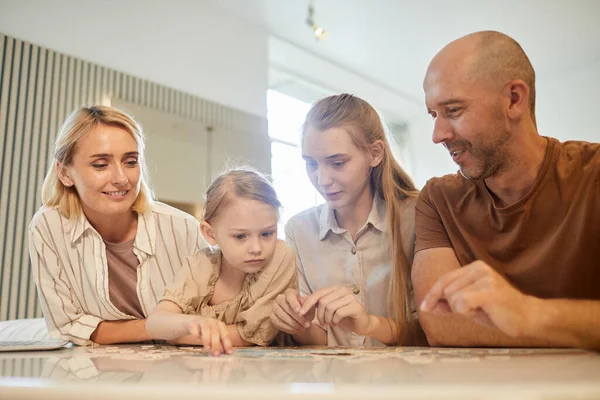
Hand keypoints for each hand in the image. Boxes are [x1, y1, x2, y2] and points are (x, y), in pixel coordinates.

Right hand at [186, 316, 232, 355]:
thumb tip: (223, 353)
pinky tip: (197, 339)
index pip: (225, 334)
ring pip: (206, 328)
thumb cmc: (204, 331)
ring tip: (207, 348)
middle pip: (216, 331)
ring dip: (207, 339)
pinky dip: (196, 334)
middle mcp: (212, 322)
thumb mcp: (212, 336)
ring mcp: (202, 321)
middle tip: (216, 354)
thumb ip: (218, 344)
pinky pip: (195, 328)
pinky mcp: (192, 322)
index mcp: (219, 325)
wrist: (190, 322)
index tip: (229, 352)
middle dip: (216, 343)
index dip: (227, 343)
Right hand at [270, 289, 314, 333]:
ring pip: (281, 315)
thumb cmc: (306, 311)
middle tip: (305, 324)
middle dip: (296, 317)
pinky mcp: (272, 316)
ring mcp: (274, 307)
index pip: (289, 295)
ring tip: (302, 328)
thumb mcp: (310, 307)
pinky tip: (295, 330)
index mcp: (290, 293)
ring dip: (292, 323)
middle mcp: (280, 298)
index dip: (294, 303)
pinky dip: (287, 327)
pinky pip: (277, 322)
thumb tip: (305, 306)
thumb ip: (308, 305)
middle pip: (285, 306)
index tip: (299, 311)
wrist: (301, 319)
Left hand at [299, 286, 371, 335]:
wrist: (361, 324)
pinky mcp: (356, 307)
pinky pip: (339, 313)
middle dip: (319, 315)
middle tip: (322, 323)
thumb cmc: (343, 317)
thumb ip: (316, 304)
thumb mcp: (328, 309)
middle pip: (323, 301)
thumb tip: (299, 301)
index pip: (318, 293)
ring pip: (330, 308)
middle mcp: (343, 290)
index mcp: (335, 289)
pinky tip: (337, 323)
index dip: (308, 303)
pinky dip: (335, 321)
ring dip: (328, 319)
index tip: (300, 313)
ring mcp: (350, 298)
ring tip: (331, 323)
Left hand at [420, 260, 536, 337]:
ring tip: (482, 309)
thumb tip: (427, 306)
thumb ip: (448, 303)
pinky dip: (468, 312)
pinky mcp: (489, 290)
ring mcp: (485, 278)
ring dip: (463, 310)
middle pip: (446, 290)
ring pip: (452, 298)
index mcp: (474, 267)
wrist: (527, 318)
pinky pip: (461, 303)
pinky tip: (483, 311)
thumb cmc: (498, 311)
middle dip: (454, 306)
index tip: (424, 307)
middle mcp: (479, 268)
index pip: (444, 279)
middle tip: (476, 309)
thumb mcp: (469, 305)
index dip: (432, 294)